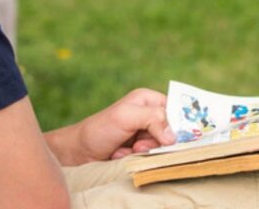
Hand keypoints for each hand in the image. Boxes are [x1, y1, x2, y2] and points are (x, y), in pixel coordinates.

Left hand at [46, 88, 176, 165]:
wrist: (79, 153)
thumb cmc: (99, 129)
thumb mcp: (126, 117)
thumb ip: (152, 118)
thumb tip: (173, 136)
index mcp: (148, 99)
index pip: (176, 109)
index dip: (179, 123)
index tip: (173, 137)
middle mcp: (149, 114)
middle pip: (172, 131)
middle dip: (156, 141)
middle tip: (138, 144)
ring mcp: (144, 133)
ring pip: (162, 147)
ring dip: (145, 151)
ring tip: (129, 149)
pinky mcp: (140, 149)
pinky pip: (151, 157)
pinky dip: (138, 158)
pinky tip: (122, 155)